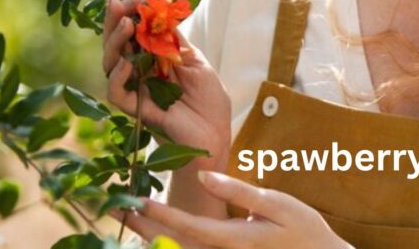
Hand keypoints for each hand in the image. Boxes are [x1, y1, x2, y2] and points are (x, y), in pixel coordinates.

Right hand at [102, 0, 231, 167]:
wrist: (216, 134)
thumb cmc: (209, 100)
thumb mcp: (194, 60)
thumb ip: (173, 39)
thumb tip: (156, 10)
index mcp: (154, 58)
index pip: (133, 32)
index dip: (130, 14)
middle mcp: (140, 72)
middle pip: (116, 44)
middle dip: (114, 22)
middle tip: (119, 4)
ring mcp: (135, 90)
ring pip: (110, 64)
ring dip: (115, 42)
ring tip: (126, 25)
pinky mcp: (135, 110)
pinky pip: (115, 92)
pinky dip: (117, 76)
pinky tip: (129, 62)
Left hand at [112, 170, 353, 248]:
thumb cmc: (303, 229)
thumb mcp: (277, 204)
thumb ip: (239, 192)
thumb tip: (205, 175)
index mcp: (233, 240)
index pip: (188, 227)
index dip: (161, 214)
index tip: (138, 200)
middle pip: (174, 244)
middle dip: (143, 227)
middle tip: (115, 206)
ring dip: (150, 233)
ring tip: (126, 214)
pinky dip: (169, 239)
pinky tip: (154, 227)